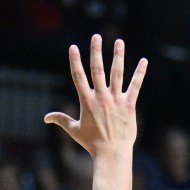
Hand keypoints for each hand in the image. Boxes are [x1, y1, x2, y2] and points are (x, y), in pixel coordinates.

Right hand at [44, 36, 146, 157]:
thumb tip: (46, 118)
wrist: (112, 153)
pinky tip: (144, 61)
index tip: (73, 47)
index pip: (78, 77)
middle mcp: (101, 97)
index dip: (75, 61)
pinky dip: (140, 73)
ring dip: (118, 56)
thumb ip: (61, 120)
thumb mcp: (74, 130)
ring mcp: (116, 100)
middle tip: (96, 36)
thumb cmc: (92, 143)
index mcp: (87, 101)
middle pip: (98, 69)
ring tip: (119, 41)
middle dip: (96, 52)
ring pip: (117, 73)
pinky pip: (135, 86)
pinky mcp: (129, 105)